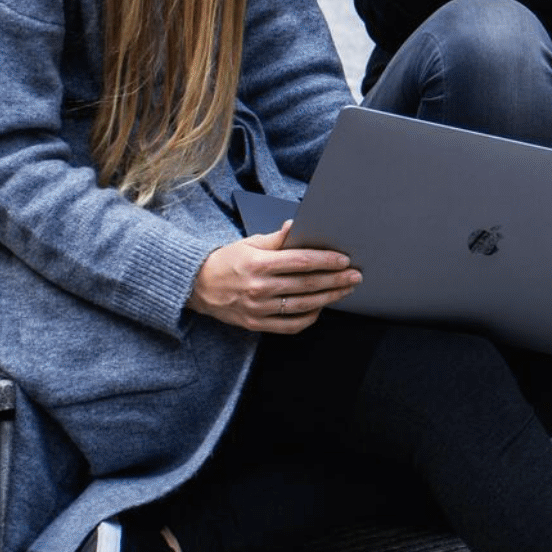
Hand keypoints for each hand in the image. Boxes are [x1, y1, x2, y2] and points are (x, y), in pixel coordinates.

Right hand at [187, 223, 361, 333]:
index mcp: (259, 264)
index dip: (326, 261)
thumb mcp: (249, 243)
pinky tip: (321, 308)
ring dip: (329, 298)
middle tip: (355, 276)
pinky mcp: (256, 324)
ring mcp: (258, 309)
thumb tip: (296, 225)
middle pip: (307, 284)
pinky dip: (309, 318)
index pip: (301, 262)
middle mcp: (259, 288)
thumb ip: (277, 238)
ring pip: (303, 306)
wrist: (197, 286)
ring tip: (345, 290)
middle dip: (336, 280)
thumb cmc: (226, 261)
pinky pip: (290, 325)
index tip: (344, 259)